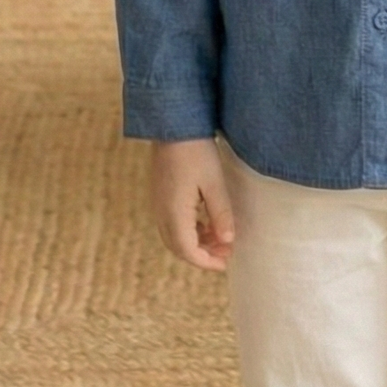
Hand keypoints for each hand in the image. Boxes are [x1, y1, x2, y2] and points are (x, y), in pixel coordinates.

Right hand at [149, 137, 235, 270]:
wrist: (173, 124)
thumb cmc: (196, 151)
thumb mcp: (214, 182)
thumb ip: (221, 213)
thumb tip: (227, 241)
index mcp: (174, 212)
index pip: (188, 251)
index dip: (207, 261)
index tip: (227, 262)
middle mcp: (161, 212)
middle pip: (178, 247)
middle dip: (202, 255)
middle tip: (226, 252)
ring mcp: (158, 203)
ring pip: (174, 236)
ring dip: (195, 243)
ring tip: (220, 237)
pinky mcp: (160, 194)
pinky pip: (171, 223)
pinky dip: (189, 230)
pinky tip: (206, 222)